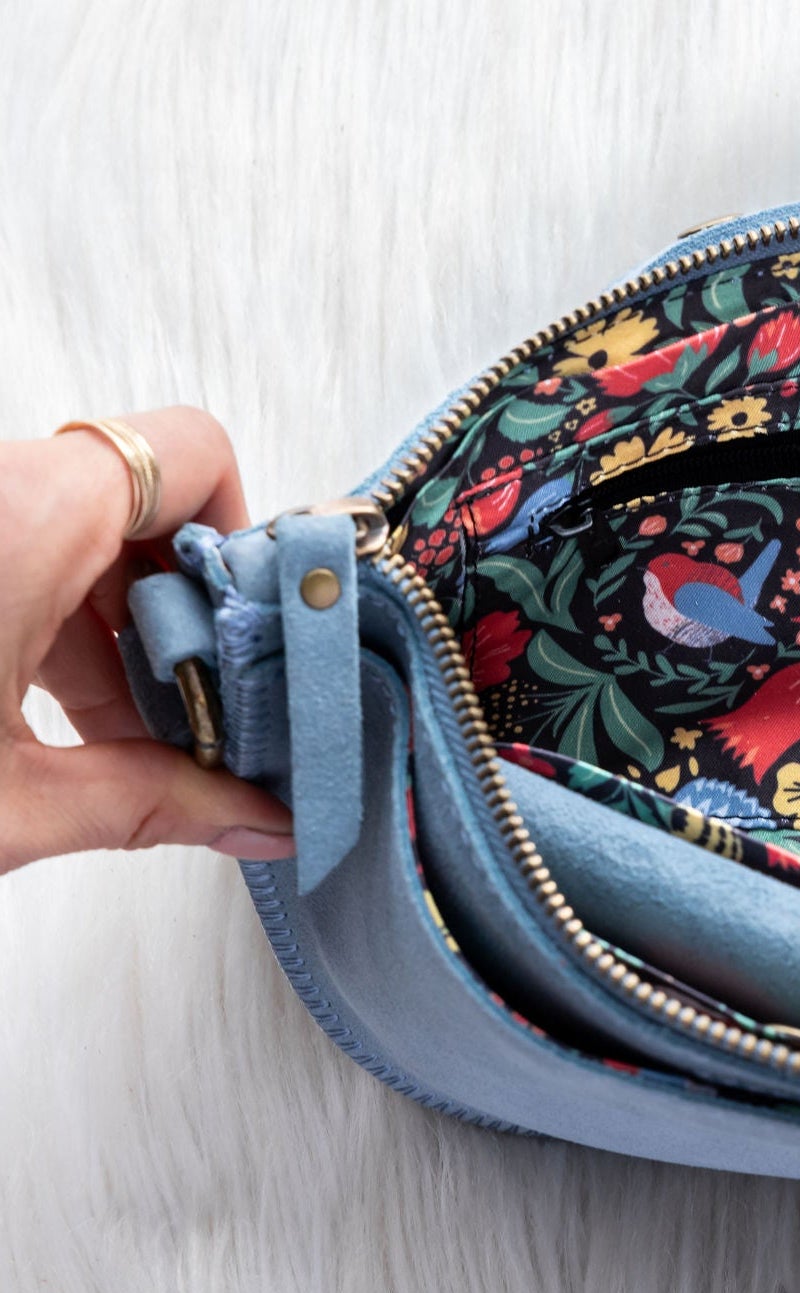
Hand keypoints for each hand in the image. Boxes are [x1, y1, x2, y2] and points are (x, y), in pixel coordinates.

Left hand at [0, 407, 292, 873]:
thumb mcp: (1, 809)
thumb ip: (148, 804)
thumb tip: (263, 820)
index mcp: (18, 519)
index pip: (191, 454)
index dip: (243, 534)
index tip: (253, 631)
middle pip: (136, 505)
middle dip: (183, 611)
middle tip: (197, 712)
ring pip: (71, 532)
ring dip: (114, 629)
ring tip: (120, 736)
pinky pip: (14, 549)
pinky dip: (48, 621)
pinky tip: (54, 718)